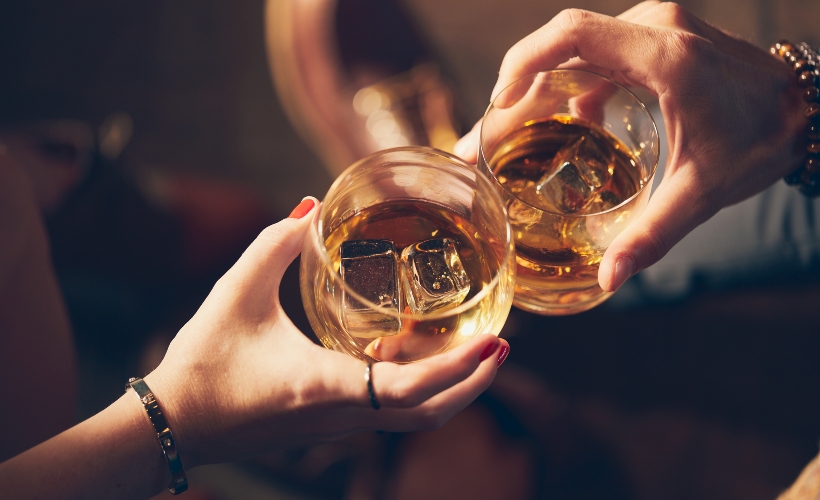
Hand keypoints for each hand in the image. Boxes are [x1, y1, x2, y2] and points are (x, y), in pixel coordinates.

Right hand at [146, 198, 507, 466]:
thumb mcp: (236, 292)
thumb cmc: (203, 362)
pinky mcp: (327, 423)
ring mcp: (336, 425)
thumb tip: (309, 206)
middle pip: (428, 415)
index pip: (410, 390)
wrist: (174, 423)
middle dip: (473, 384)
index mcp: (324, 384)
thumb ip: (274, 243)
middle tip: (501, 346)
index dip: (459, 369)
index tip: (496, 343)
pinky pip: (386, 413)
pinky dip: (415, 389)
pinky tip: (410, 353)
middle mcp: (340, 414)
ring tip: (474, 349)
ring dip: (450, 389)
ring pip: (412, 419)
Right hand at [455, 1, 807, 290]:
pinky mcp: (653, 39)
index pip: (571, 35)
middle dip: (514, 90)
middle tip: (483, 139)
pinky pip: (594, 54)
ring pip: (573, 49)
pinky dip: (567, 85)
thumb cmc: (760, 141)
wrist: (806, 109)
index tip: (496, 105)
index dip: (521, 63)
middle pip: (559, 44)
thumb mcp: (702, 192)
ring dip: (536, 88)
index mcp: (664, 56)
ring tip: (507, 136)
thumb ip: (651, 235)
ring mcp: (654, 28)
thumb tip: (609, 279)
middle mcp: (654, 27)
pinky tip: (563, 124)